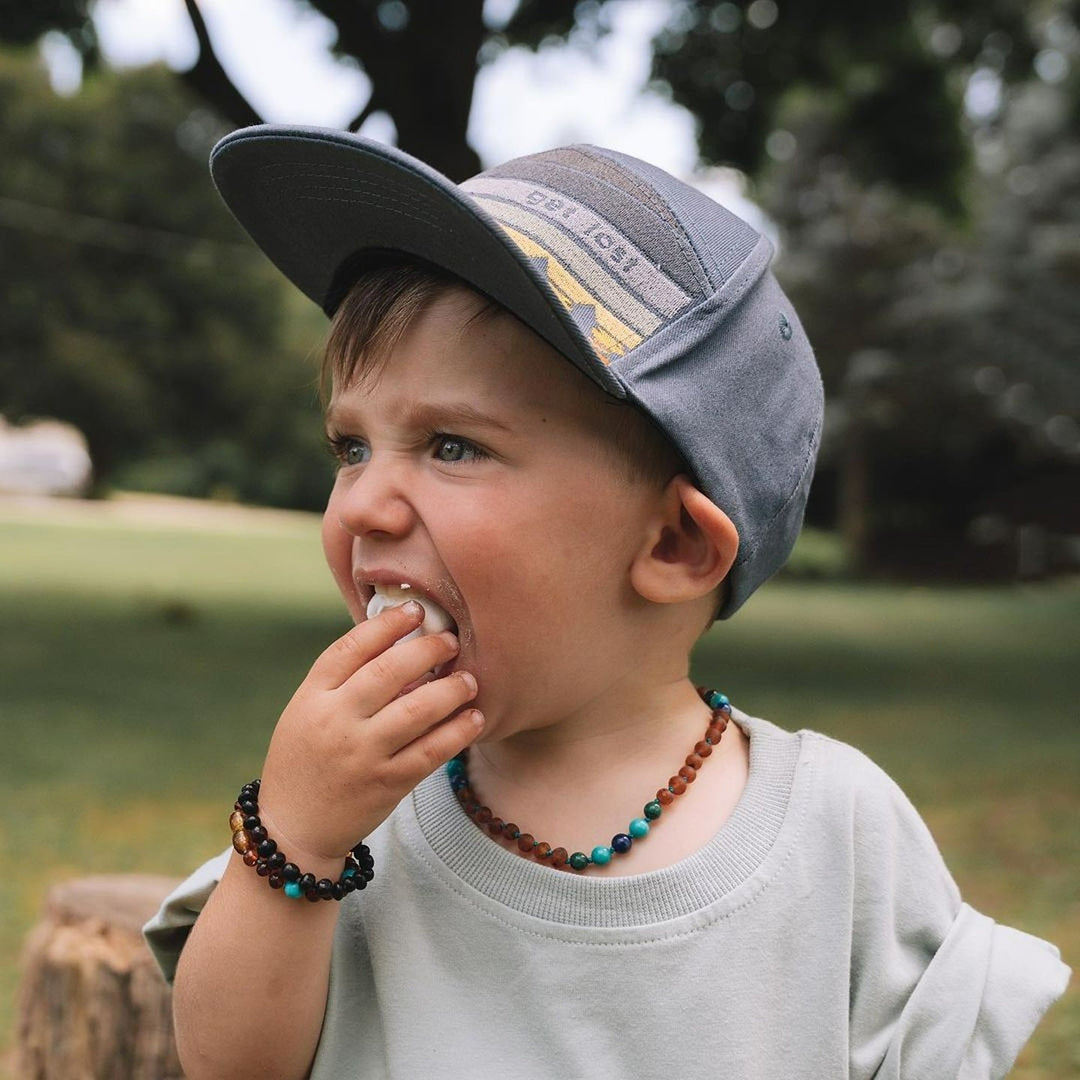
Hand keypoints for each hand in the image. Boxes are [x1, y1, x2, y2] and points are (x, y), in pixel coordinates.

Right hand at [256, 601, 481, 864]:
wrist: (293, 829)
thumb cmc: (305, 759)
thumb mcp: (306, 712)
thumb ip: (342, 680)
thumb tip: (395, 639)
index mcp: (311, 697)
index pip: (351, 648)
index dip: (387, 624)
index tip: (415, 610)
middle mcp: (335, 722)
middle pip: (389, 671)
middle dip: (427, 649)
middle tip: (451, 640)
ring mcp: (363, 754)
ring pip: (418, 709)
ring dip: (451, 689)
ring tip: (469, 679)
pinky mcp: (387, 784)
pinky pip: (432, 750)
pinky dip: (458, 731)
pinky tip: (474, 718)